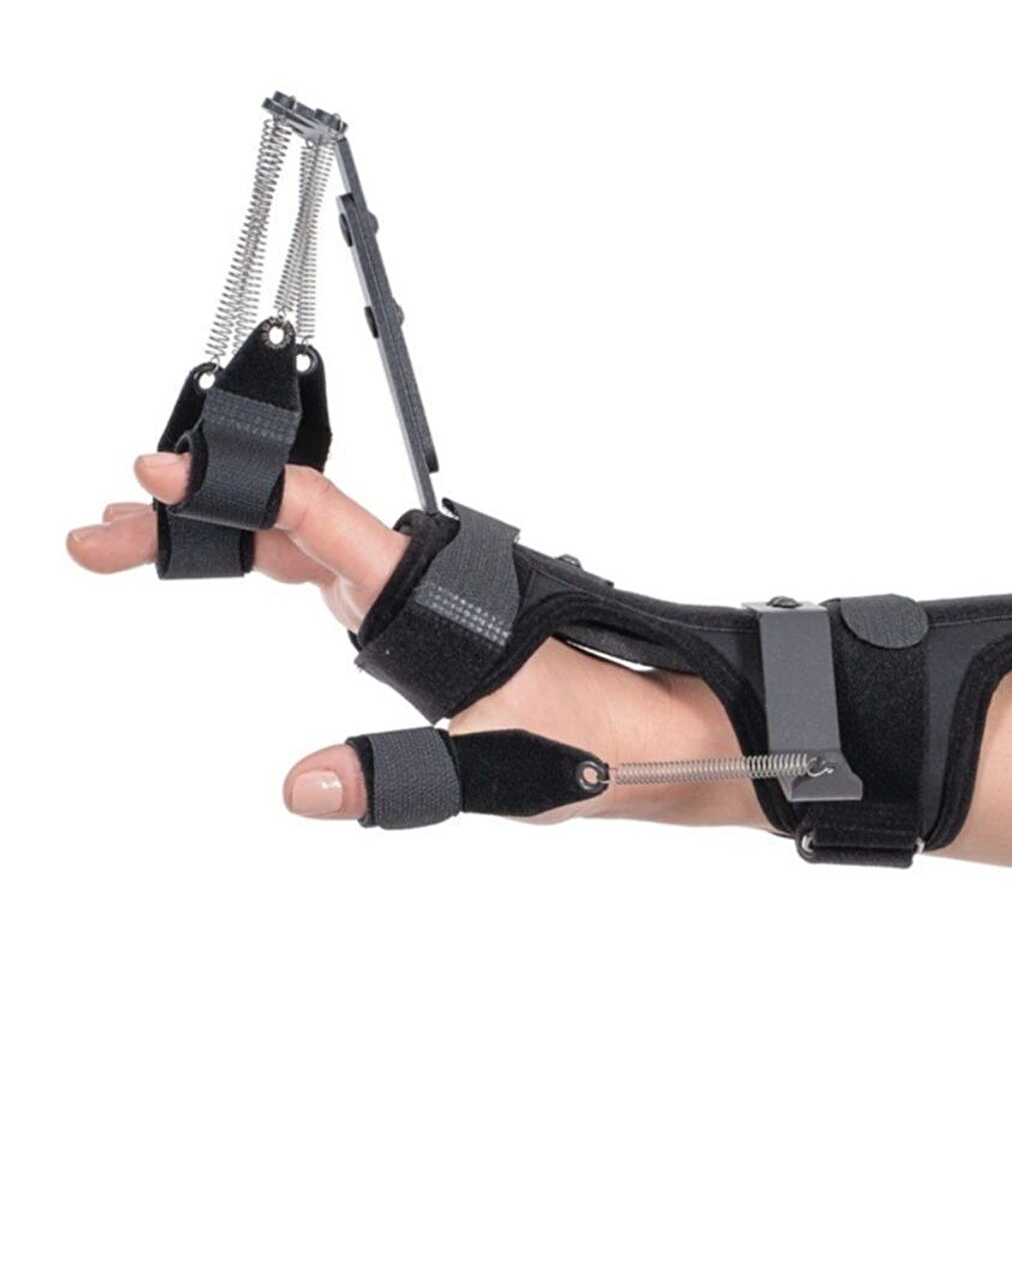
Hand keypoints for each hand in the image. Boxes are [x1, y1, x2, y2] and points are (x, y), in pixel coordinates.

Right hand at [66, 454, 766, 831]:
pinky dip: (256, 557)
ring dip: (213, 536)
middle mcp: (411, 576)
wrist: (656, 739)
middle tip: (96, 536)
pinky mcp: (411, 613)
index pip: (318, 516)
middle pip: (283, 520)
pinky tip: (221, 566)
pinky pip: (321, 565)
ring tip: (125, 545)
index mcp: (426, 592)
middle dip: (188, 518)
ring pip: (295, 540)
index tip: (154, 480)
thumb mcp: (496, 769)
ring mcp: (407, 591)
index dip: (234, 490)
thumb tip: (299, 790)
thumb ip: (399, 778)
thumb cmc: (592, 744)